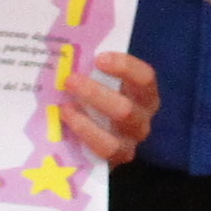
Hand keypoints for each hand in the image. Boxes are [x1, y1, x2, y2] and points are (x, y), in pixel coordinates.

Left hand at [64, 49, 159, 166]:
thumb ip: (93, 71)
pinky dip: (85, 133)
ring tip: (65, 107)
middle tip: (70, 82)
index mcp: (144, 94)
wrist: (97, 142)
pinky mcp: (117, 158)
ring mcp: (131, 141)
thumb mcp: (101, 84)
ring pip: (112, 137)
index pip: (145, 78)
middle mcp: (142, 118)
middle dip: (95, 93)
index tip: (99, 59)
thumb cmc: (98, 101)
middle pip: (126, 108)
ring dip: (88, 117)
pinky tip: (67, 122)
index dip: (125, 67)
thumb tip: (68, 52)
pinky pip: (105, 148)